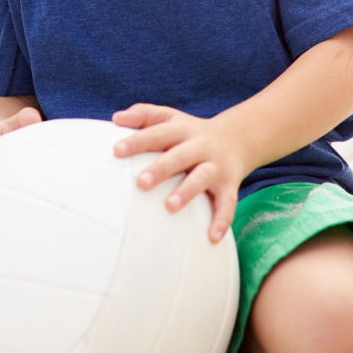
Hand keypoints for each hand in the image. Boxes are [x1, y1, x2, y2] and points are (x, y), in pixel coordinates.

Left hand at [112, 103, 242, 242]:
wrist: (236, 138)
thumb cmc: (189, 132)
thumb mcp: (169, 117)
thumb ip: (143, 115)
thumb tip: (116, 118)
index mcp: (181, 129)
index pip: (158, 133)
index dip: (138, 141)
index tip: (117, 151)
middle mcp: (199, 146)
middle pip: (180, 156)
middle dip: (161, 169)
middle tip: (141, 182)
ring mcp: (215, 166)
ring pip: (202, 177)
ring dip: (187, 191)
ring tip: (170, 206)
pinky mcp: (228, 185)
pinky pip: (227, 203)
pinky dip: (222, 220)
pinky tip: (212, 237)